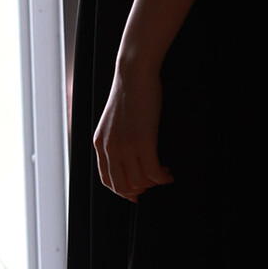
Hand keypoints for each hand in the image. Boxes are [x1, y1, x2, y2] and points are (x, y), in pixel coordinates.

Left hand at [93, 60, 173, 202]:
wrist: (134, 75)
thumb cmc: (128, 94)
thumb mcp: (113, 121)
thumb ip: (115, 140)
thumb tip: (127, 158)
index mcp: (99, 143)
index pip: (107, 179)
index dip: (122, 190)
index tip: (135, 193)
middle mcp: (109, 148)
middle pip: (122, 185)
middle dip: (139, 190)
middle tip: (153, 184)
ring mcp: (125, 146)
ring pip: (139, 181)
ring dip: (154, 183)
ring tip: (163, 174)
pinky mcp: (143, 142)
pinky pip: (153, 172)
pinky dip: (162, 178)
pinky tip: (168, 174)